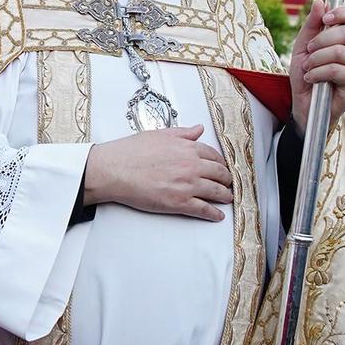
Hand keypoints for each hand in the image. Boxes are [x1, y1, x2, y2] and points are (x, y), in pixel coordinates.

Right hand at [83, 125, 233, 221]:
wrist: (114, 170)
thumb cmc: (131, 152)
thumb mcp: (159, 134)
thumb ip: (182, 133)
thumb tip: (198, 129)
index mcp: (187, 148)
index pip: (213, 155)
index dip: (221, 163)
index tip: (222, 167)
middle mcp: (192, 166)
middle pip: (220, 173)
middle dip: (227, 180)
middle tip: (229, 183)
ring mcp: (188, 185)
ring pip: (216, 192)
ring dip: (225, 196)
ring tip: (228, 198)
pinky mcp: (180, 203)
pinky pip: (204, 209)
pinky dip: (214, 213)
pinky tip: (218, 215)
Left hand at [288, 0, 344, 132]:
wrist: (303, 104)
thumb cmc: (306, 73)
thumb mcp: (303, 46)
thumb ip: (312, 25)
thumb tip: (321, 2)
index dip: (344, 13)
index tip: (326, 19)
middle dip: (322, 39)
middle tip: (309, 50)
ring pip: (340, 52)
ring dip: (316, 59)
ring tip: (307, 68)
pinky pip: (337, 70)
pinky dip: (318, 73)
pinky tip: (311, 78)